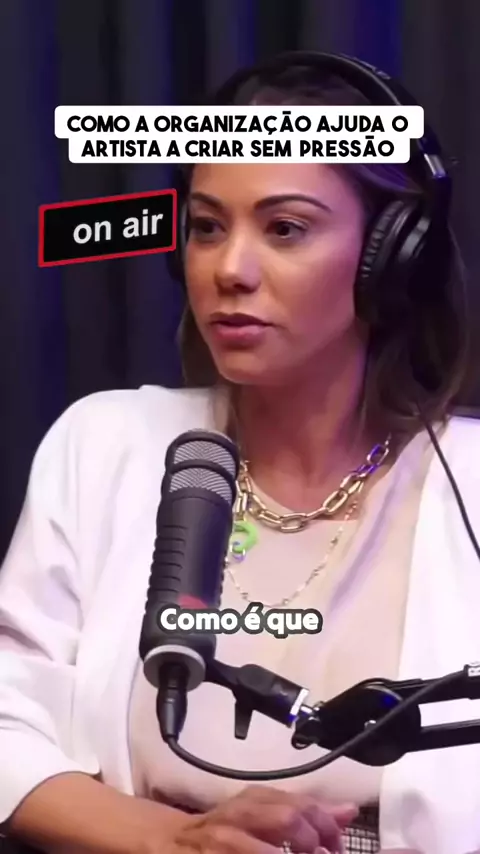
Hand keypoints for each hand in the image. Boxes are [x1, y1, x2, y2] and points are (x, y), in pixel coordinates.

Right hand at [172, 784, 357, 852]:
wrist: (171, 842)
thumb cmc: (226, 831)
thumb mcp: (263, 815)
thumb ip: (305, 814)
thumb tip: (348, 811)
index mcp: (256, 800)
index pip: (301, 804)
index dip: (326, 828)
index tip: (336, 848)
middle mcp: (240, 815)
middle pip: (287, 819)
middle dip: (311, 843)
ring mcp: (224, 841)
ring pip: (268, 849)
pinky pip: (251, 853)